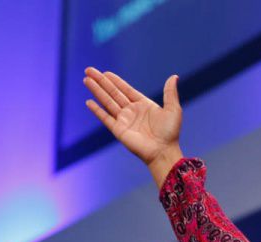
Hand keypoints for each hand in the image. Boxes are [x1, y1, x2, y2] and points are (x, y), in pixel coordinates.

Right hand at [83, 68, 182, 184]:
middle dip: (101, 82)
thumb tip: (174, 77)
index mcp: (143, 105)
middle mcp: (131, 111)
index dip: (115, 81)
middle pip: (113, 93)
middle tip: (89, 70)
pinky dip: (97, 110)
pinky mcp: (118, 130)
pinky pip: (105, 118)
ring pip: (107, 102)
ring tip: (86, 80)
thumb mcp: (173, 109)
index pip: (125, 89)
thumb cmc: (170, 133)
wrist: (163, 152)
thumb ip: (170, 93)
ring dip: (97, 91)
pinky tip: (89, 102)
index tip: (105, 72)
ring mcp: (124, 120)